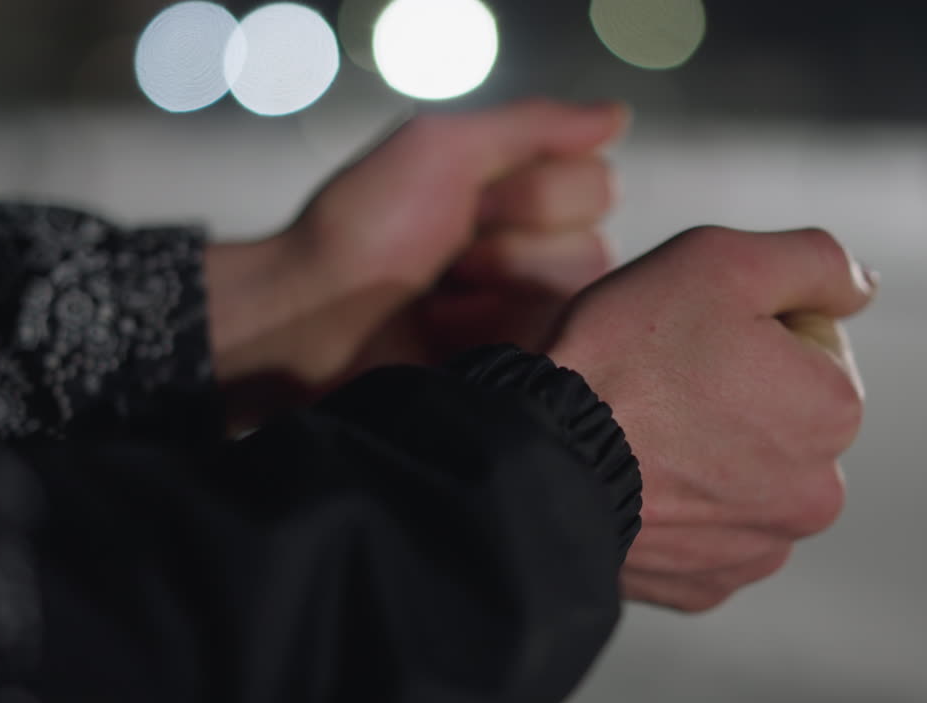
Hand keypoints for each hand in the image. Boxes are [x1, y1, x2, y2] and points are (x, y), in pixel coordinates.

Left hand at [206, 99, 627, 425]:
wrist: (310, 317)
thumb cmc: (364, 229)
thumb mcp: (441, 150)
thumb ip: (533, 127)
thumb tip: (616, 116)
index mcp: (521, 194)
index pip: (597, 183)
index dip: (533, 193)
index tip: (468, 200)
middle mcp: (535, 251)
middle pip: (594, 243)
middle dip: (512, 242)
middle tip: (450, 251)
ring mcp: (528, 312)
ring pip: (577, 294)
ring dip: (499, 288)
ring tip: (441, 295)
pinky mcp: (519, 361)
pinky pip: (552, 340)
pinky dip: (489, 329)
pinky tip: (445, 331)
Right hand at [546, 227, 875, 611]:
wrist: (539, 456)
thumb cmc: (625, 357)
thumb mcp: (724, 261)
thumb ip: (815, 261)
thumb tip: (861, 286)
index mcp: (834, 410)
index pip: (816, 347)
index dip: (756, 327)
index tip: (699, 335)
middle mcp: (814, 492)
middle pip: (784, 419)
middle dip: (739, 396)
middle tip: (665, 379)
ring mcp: (758, 548)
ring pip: (745, 479)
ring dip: (710, 455)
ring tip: (644, 431)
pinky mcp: (705, 585)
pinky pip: (706, 533)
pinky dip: (679, 508)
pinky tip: (639, 481)